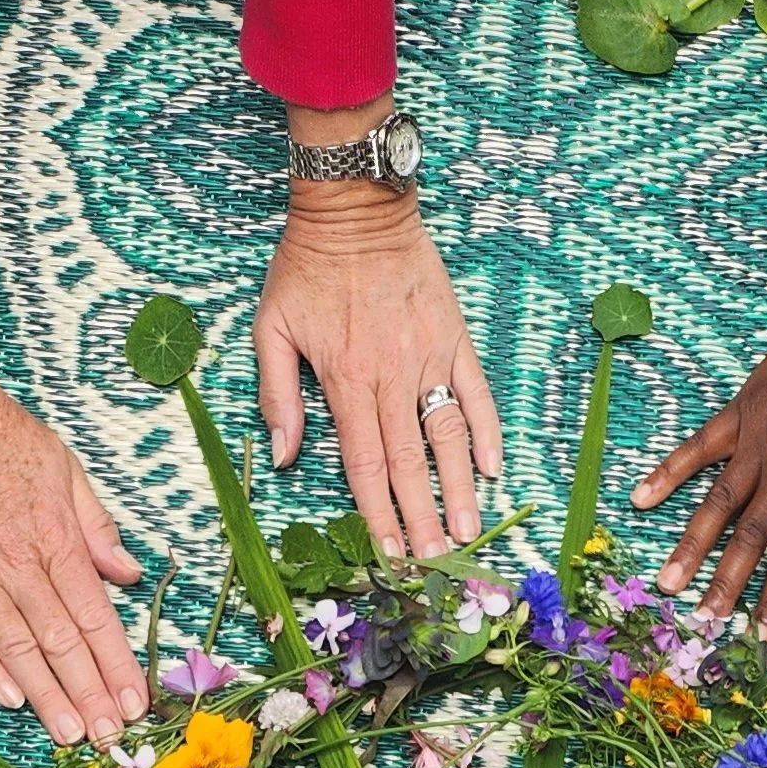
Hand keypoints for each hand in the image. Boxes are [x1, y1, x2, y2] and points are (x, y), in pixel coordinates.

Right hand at [0, 210, 144, 748]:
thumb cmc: (0, 436)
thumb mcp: (66, 468)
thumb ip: (97, 527)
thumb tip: (130, 574)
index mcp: (58, 540)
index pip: (97, 617)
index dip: (119, 666)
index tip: (136, 704)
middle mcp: (20, 566)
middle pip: (63, 643)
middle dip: (90, 695)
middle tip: (109, 738)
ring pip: (18, 648)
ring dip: (48, 696)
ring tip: (70, 734)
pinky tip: (12, 700)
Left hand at [256, 161, 499, 560]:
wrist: (355, 204)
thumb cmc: (306, 265)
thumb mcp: (271, 326)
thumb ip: (278, 394)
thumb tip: (284, 455)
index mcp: (347, 381)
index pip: (366, 465)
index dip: (380, 515)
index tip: (392, 556)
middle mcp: (392, 375)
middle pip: (411, 463)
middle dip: (424, 519)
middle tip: (438, 563)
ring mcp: (429, 356)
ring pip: (449, 435)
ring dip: (461, 488)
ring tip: (470, 531)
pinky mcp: (454, 336)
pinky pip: (476, 391)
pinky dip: (487, 431)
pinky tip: (494, 468)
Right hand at [631, 303, 766, 636]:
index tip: (760, 635)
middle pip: (749, 541)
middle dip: (725, 585)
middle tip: (701, 621)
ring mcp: (758, 445)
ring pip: (718, 505)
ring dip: (692, 545)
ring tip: (669, 581)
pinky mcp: (741, 415)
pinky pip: (698, 448)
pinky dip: (669, 472)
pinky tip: (641, 497)